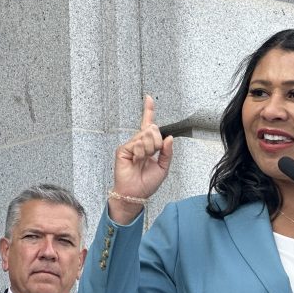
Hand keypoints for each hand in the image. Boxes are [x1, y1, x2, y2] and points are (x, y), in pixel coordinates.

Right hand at [110, 95, 173, 223]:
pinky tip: (136, 161)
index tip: (149, 98)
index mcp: (149, 146)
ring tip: (143, 160)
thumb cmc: (147, 183)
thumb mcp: (163, 167)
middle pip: (153, 130)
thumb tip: (170, 137)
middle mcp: (139, 143)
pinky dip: (141, 153)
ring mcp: (131, 145)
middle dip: (157, 143)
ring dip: (150, 150)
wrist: (135, 193)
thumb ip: (167, 152)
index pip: (149, 125)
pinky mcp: (123, 149)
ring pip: (146, 136)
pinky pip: (137, 144)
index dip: (149, 111)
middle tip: (153, 155)